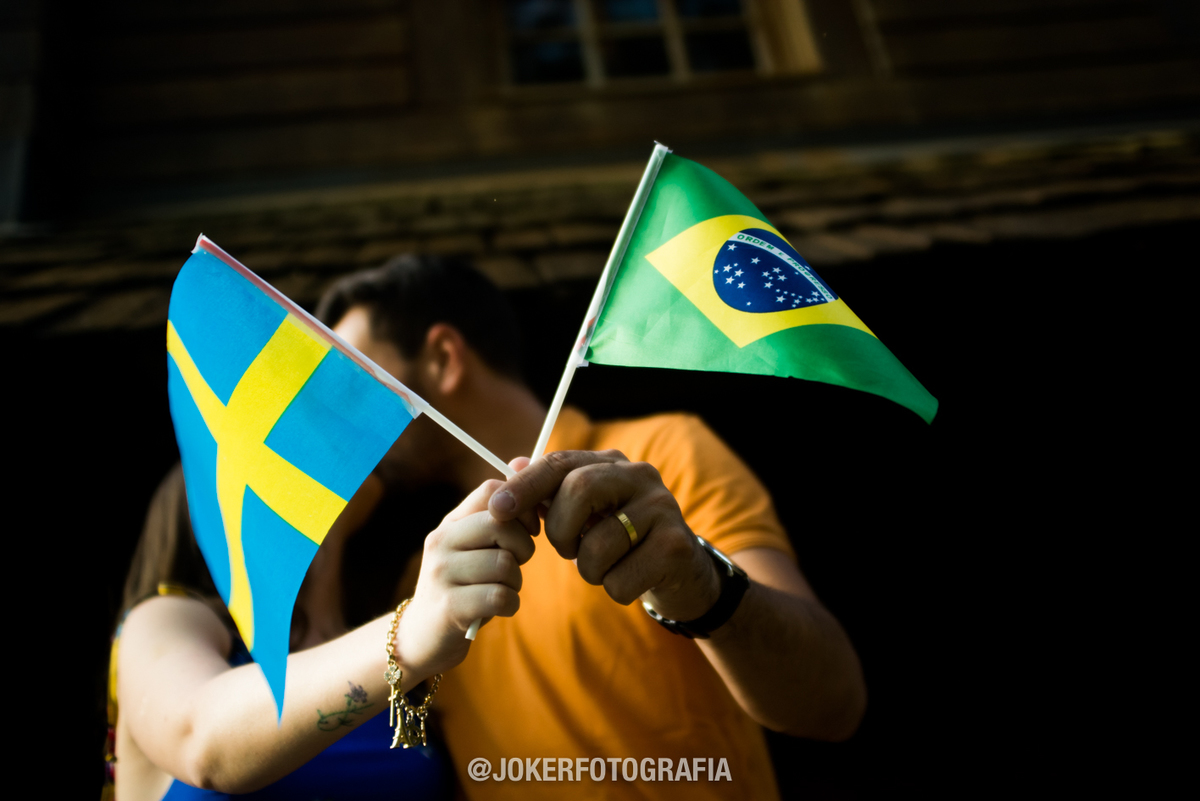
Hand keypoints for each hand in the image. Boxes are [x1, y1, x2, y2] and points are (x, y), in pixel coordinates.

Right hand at [396, 472, 535, 678]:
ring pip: (505, 564)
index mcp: (450, 523)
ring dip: (516, 582)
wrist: (422, 636)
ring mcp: (441, 574)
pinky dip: (510, 605)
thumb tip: (524, 461)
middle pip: (503, 525)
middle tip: (516, 564)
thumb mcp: (475, 545)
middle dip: (523, 548)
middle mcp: (441, 542)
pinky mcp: (449, 607)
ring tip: (502, 589)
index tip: (527, 529)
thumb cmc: (462, 585)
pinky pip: (501, 596)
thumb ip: (500, 510)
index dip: (522, 507)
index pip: (492, 490)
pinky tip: (500, 608)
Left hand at [488, 450, 720, 621]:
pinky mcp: (675, 546)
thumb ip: (551, 491)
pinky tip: (631, 579)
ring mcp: (663, 508)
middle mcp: (641, 476)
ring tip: (605, 566)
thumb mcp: (588, 513)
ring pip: (597, 544)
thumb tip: (512, 466)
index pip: (561, 462)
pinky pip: (620, 578)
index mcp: (613, 462)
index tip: (496, 509)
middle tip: (566, 549)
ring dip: (589, 569)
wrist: (682, 572)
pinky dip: (615, 588)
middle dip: (560, 530)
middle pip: (578, 490)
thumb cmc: (623, 540)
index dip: (525, 485)